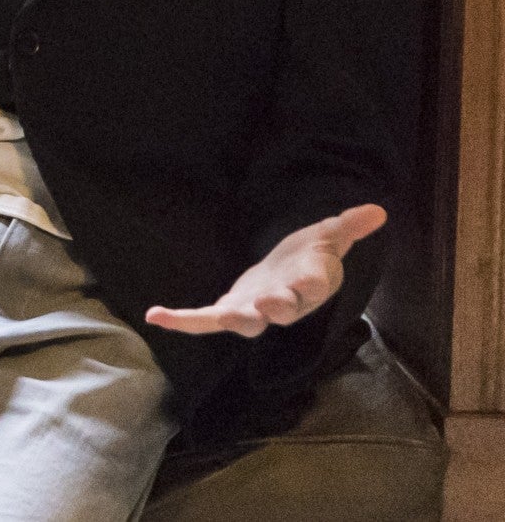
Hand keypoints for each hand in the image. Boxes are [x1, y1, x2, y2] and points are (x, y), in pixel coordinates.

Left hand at [145, 205, 386, 336]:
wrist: (289, 274)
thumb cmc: (310, 256)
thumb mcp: (330, 236)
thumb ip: (349, 225)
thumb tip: (378, 210)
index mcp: (312, 284)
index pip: (315, 285)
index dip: (313, 284)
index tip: (312, 281)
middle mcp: (285, 303)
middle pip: (282, 311)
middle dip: (275, 310)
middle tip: (268, 308)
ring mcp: (256, 310)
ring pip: (245, 322)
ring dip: (231, 320)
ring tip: (220, 318)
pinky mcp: (230, 310)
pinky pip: (205, 320)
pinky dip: (182, 321)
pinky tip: (155, 315)